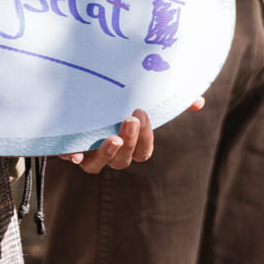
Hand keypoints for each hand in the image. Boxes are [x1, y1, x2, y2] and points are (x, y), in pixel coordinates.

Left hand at [65, 95, 200, 172]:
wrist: (66, 99)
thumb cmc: (111, 104)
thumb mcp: (138, 100)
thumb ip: (167, 103)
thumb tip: (199, 101)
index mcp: (127, 146)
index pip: (143, 152)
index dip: (146, 138)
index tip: (142, 112)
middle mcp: (108, 154)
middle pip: (124, 160)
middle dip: (130, 141)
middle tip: (131, 118)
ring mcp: (86, 153)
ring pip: (99, 165)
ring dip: (108, 152)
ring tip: (113, 137)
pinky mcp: (64, 148)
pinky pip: (67, 157)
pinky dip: (71, 157)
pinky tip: (75, 154)